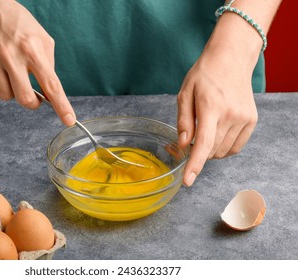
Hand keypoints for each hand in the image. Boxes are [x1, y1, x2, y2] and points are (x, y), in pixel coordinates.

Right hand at [0, 0, 74, 125]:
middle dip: (31, 103)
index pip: (51, 84)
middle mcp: (11, 55)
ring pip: (5, 95)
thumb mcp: (41, 37)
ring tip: (10, 71)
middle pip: (25, 98)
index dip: (61, 105)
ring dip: (11, 90)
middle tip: (32, 96)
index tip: (69, 120)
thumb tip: (49, 91)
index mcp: (32, 49)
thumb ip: (48, 64)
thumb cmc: (17, 22)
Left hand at [177, 46, 257, 186]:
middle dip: (198, 151)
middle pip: (211, 150)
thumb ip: (184, 121)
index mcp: (211, 107)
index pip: (204, 143)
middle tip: (192, 136)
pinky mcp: (252, 121)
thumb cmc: (204, 75)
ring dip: (210, 150)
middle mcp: (231, 115)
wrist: (230, 60)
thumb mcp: (185, 93)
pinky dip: (223, 148)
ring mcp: (244, 119)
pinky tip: (217, 133)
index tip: (188, 181)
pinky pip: (235, 147)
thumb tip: (184, 145)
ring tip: (206, 129)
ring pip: (223, 152)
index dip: (195, 165)